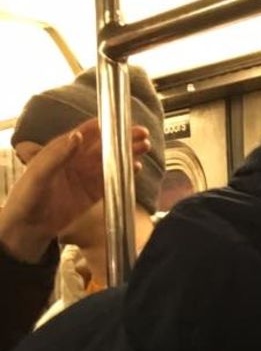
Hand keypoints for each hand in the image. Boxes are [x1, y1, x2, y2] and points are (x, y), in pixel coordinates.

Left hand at [0, 118, 149, 262]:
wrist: (28, 229)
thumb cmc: (26, 198)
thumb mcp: (39, 174)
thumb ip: (57, 155)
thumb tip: (77, 136)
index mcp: (59, 151)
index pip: (83, 134)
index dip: (101, 127)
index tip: (118, 122)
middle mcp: (74, 162)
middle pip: (102, 146)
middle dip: (121, 138)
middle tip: (140, 132)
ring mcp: (85, 178)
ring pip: (110, 161)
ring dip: (127, 154)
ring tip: (145, 147)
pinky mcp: (93, 194)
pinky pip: (112, 181)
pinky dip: (125, 174)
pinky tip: (136, 168)